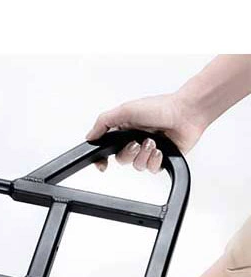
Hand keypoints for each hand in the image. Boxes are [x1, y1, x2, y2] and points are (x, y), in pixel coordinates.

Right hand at [87, 93, 206, 172]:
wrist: (187, 113)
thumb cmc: (160, 107)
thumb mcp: (124, 110)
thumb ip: (103, 122)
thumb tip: (89, 136)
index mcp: (123, 130)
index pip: (106, 149)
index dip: (102, 159)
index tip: (102, 164)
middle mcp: (134, 140)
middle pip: (121, 160)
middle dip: (128, 153)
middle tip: (136, 143)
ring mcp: (148, 150)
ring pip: (136, 166)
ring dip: (144, 155)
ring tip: (153, 142)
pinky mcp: (161, 159)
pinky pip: (151, 169)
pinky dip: (155, 160)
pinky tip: (160, 149)